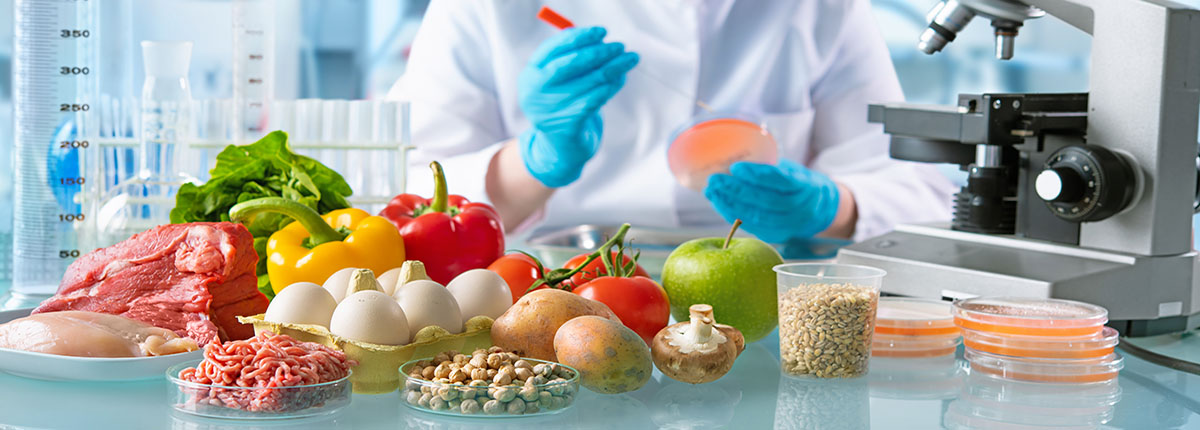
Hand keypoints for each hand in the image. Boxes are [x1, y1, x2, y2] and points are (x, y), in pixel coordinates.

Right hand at [518, 26, 638, 186]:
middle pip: (571, 63)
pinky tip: (622, 79)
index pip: (553, 48)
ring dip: (613, 68)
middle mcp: (535, 92)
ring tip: (629, 60)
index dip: (579, 37)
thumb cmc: (562, 104)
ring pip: (589, 82)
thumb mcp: (557, 81)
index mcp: (530, 75)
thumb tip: (600, 37)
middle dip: (599, 52)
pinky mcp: (567, 126)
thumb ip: (571, 58)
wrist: (558, 148)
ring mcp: (549, 110)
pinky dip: (611, 87)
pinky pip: (595, 100)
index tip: (602, 32)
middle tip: (621, 46)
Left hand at [704, 160, 840, 242]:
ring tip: (712, 192)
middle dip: (736, 190)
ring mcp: (790, 225)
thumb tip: (734, 160)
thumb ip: (769, 167)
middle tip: (715, 180)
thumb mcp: (791, 169)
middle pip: (765, 201)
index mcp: (806, 186)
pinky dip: (733, 214)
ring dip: (730, 204)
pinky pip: (752, 226)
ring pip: (757, 216)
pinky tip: (719, 203)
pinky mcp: (778, 235)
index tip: (735, 167)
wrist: (820, 209)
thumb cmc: (799, 183)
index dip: (756, 174)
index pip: (780, 180)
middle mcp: (800, 208)